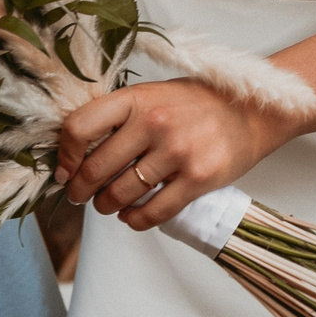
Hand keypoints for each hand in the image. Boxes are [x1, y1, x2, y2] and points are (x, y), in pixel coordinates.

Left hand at [56, 79, 298, 231]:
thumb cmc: (195, 105)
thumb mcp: (152, 96)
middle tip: (80, 195)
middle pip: (96, 169)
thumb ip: (118, 118)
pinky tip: (132, 216)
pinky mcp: (198, 179)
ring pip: (121, 195)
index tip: (64, 170)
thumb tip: (75, 153)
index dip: (65, 155)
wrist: (250, 112)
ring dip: (106, 207)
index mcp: (136, 99)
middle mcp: (154, 123)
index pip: (80, 128)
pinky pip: (153, 213)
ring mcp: (178, 152)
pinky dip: (135, 220)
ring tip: (107, 205)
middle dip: (80, 190)